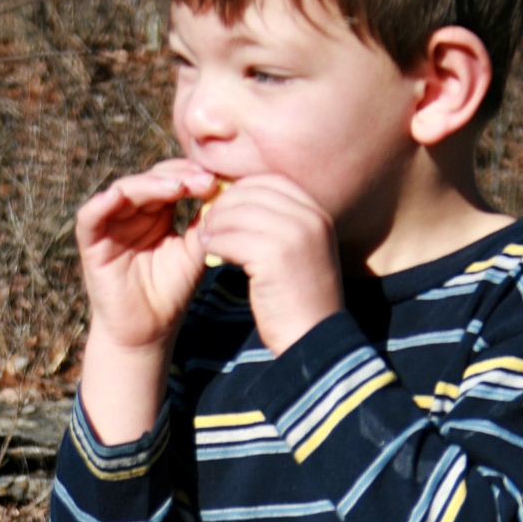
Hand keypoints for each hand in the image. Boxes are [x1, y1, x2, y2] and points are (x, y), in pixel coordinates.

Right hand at [76, 159, 217, 353]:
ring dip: (148, 185)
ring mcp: (111, 225)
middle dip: (176, 177)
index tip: (214, 181)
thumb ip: (203, 223)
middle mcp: (132, 213)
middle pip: (149, 180)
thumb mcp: (194, 253)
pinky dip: (101, 204)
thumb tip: (222, 189)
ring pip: (124, 190)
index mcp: (157, 213)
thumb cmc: (171, 294)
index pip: (171, 181)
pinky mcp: (92, 243)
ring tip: (176, 188)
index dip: (191, 176)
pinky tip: (118, 197)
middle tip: (201, 180)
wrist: (148, 332)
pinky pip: (90, 216)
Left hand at [195, 175, 343, 354]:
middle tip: (209, 220)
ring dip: (215, 223)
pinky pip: (230, 238)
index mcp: (317, 213)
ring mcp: (293, 235)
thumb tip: (243, 205)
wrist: (314, 339)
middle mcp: (309, 218)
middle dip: (225, 203)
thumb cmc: (301, 301)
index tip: (226, 204)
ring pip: (238, 213)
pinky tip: (207, 251)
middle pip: (253, 192)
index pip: (272, 182)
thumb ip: (282, 226)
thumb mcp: (301, 253)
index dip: (244, 188)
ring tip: (205, 236)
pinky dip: (214, 242)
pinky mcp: (273, 256)